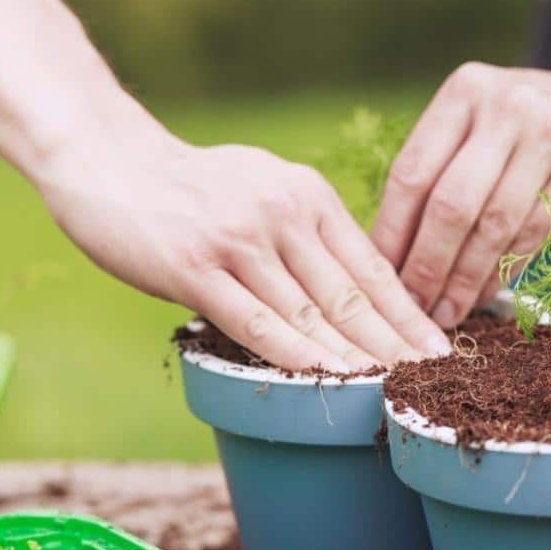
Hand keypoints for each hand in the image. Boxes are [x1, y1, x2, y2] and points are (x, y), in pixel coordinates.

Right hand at [35, 132, 451, 370]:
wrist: (107, 159)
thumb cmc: (192, 185)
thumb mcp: (267, 186)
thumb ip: (308, 229)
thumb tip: (351, 277)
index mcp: (310, 196)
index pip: (372, 266)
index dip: (409, 313)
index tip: (442, 348)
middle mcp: (285, 214)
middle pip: (352, 294)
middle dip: (398, 343)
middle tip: (437, 380)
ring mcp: (241, 241)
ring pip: (311, 312)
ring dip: (356, 357)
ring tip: (394, 390)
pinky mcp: (195, 268)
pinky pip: (255, 320)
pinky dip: (295, 353)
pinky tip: (327, 379)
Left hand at [371, 61, 550, 328]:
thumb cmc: (546, 125)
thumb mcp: (492, 118)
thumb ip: (446, 162)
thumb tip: (391, 246)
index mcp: (467, 89)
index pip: (412, 171)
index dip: (391, 231)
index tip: (376, 275)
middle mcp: (506, 104)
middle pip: (448, 203)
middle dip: (424, 265)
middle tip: (409, 306)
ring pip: (492, 226)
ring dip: (463, 280)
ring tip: (445, 313)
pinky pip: (533, 235)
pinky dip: (503, 273)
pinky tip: (485, 295)